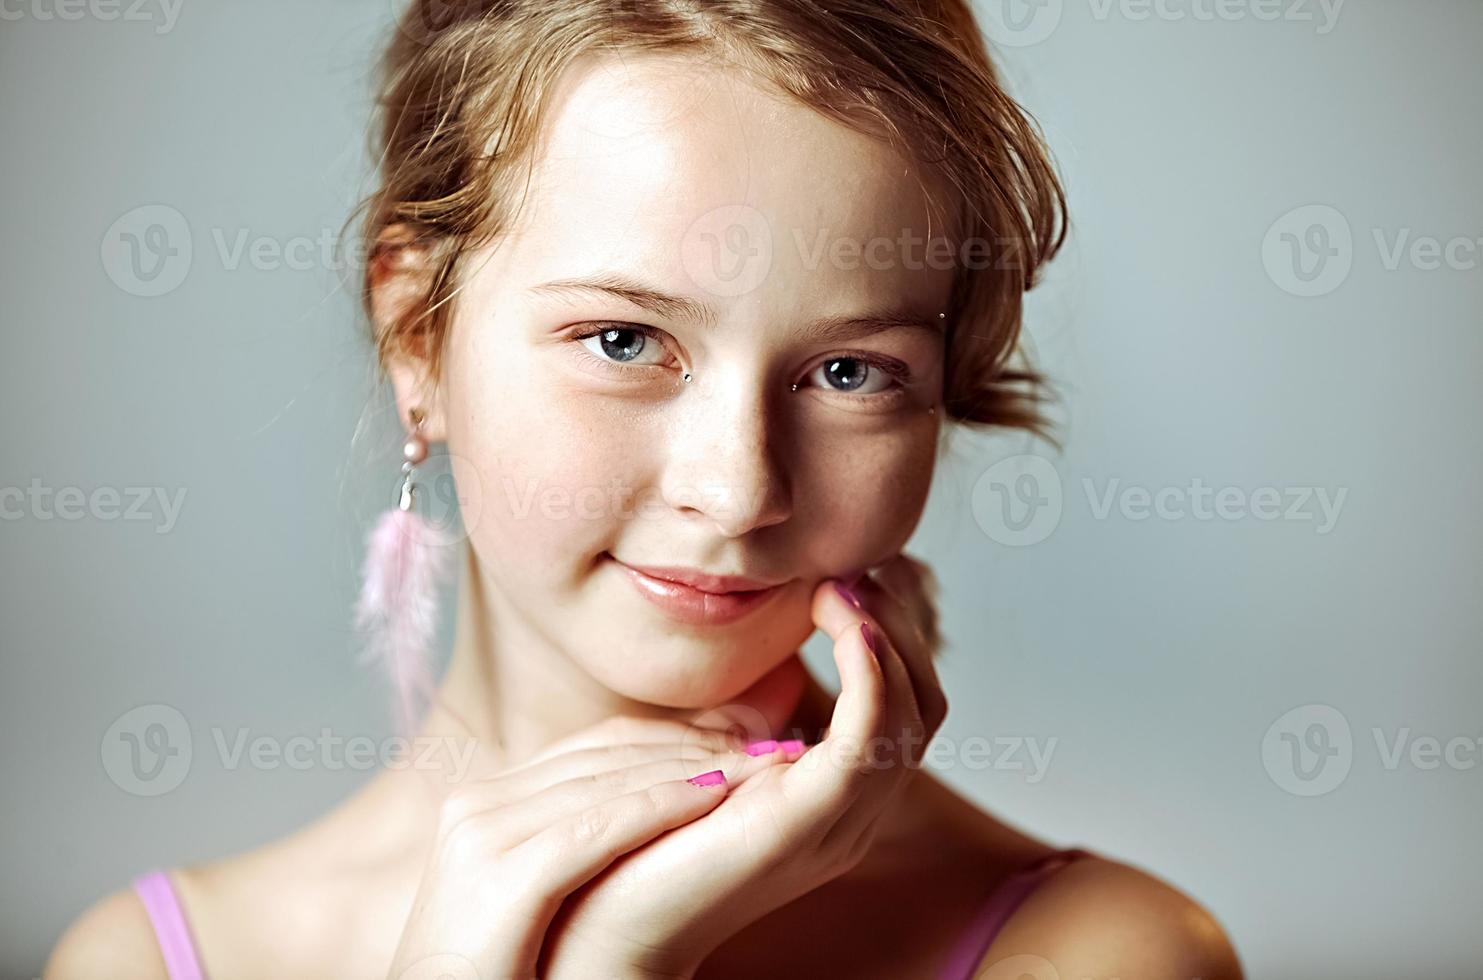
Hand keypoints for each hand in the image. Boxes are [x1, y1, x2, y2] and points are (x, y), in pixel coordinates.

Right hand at [383, 719, 793, 979]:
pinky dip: (660, 808)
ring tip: (757, 766)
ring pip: (608, 784)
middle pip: (605, 754)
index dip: (675, 738)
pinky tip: (714, 797)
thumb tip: (655, 808)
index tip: (739, 739)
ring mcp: (483, 836)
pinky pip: (596, 831)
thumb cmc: (499, 973)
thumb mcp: (534, 894)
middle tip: (766, 746)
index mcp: (485, 801)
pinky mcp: (501, 879)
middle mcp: (478, 804)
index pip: (594, 746)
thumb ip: (577, 842)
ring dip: (693, 768)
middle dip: (695, 747)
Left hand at [540, 552, 947, 978]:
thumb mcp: (697, 760)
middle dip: (898, 623)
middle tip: (855, 569)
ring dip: (886, 634)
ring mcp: (837, 819)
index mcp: (827, 797)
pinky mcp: (809, 818)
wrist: (598, 929)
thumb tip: (762, 668)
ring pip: (913, 712)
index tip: (842, 575)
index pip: (902, 704)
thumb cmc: (633, 844)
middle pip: (924, 701)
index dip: (885, 631)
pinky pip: (874, 737)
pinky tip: (844, 624)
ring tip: (840, 587)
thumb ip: (734, 720)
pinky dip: (872, 672)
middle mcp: (849, 811)